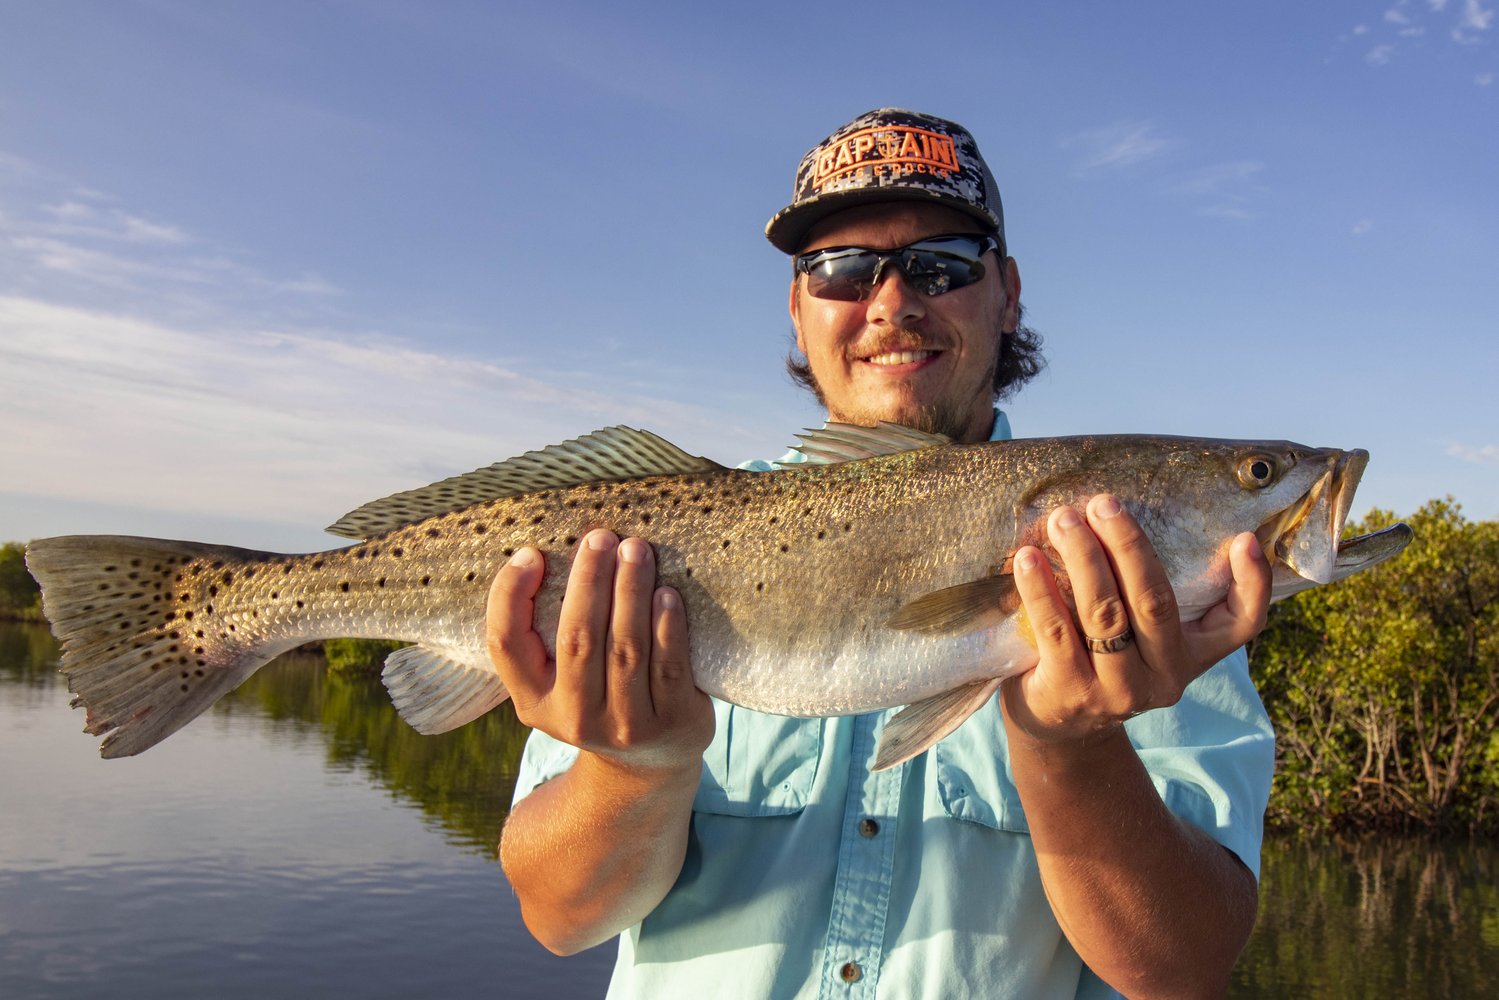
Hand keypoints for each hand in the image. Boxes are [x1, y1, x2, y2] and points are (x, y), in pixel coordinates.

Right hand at [486, 529, 713, 773]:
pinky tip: (667, 594)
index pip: (505, 644)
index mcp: (533, 702)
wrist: (646, 763)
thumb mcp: (555, 681)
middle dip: (588, 580)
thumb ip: (545, 632)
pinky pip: (668, 666)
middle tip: (599, 537)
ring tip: (635, 550)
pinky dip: (667, 626)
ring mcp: (625, 725)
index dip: (510, 596)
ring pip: (625, 648)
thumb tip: (548, 553)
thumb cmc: (596, 696)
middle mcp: (574, 718)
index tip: (530, 554)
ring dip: (630, 592)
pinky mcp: (672, 722)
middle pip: (576, 638)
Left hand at [1001, 494, 1270, 746]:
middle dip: (1128, 545)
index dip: (1253, 585)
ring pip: (1105, 613)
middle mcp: (1164, 678)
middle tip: (1103, 503)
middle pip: (1155, 602)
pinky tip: (1027, 559)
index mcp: (1192, 655)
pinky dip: (1040, 589)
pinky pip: (1056, 631)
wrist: (1058, 724)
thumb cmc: (1102, 656)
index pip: (1242, 624)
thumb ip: (1148, 590)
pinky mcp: (1070, 693)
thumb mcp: (1141, 635)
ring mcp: (1118, 690)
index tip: (1245, 540)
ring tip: (1064, 520)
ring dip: (1083, 558)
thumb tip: (1128, 513)